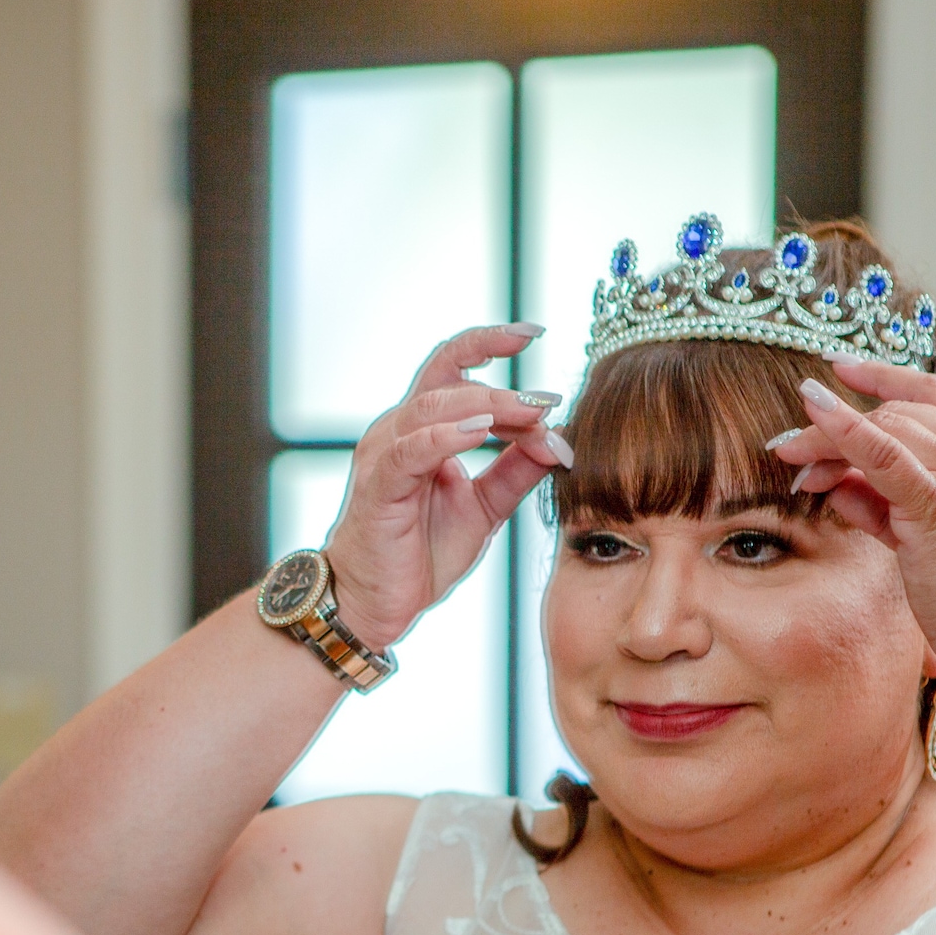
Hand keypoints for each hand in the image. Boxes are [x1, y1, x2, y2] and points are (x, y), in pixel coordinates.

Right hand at [323, 325, 568, 649]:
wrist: (374, 602)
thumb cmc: (419, 551)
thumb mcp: (485, 507)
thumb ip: (518, 470)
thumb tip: (561, 438)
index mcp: (422, 428)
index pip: (455, 368)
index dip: (492, 343)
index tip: (535, 332)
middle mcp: (398, 430)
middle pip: (449, 381)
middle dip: (505, 388)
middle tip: (548, 401)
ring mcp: (384, 454)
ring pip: (432, 406)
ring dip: (485, 405)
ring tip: (527, 412)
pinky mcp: (379, 485)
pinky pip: (412, 449)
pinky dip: (446, 435)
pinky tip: (480, 431)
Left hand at [771, 359, 935, 671]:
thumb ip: (891, 503)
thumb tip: (837, 482)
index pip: (935, 395)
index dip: (883, 378)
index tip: (839, 370)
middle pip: (898, 414)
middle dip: (837, 425)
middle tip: (792, 450)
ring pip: (884, 429)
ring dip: (827, 439)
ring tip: (793, 461)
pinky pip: (882, 454)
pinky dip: (844, 431)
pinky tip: (813, 415)